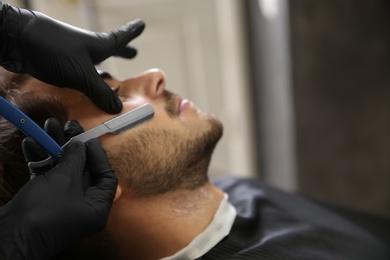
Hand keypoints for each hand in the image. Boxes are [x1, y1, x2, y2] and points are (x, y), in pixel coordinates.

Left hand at [0, 4, 144, 113]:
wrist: (18, 42)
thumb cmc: (54, 50)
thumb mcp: (82, 74)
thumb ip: (100, 92)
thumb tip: (117, 108)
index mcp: (97, 45)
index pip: (119, 39)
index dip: (131, 34)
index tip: (142, 24)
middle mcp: (86, 49)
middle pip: (108, 50)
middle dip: (121, 52)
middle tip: (132, 53)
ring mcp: (72, 56)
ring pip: (93, 63)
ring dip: (102, 70)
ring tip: (110, 76)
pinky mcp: (58, 64)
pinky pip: (78, 74)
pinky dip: (86, 80)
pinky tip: (84, 89)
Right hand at [0, 119, 117, 258]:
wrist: (11, 235)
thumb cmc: (45, 211)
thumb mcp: (66, 179)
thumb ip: (76, 158)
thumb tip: (80, 145)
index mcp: (97, 206)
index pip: (106, 177)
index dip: (99, 156)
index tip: (89, 139)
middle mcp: (82, 207)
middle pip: (83, 170)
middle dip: (73, 146)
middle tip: (68, 126)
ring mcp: (62, 204)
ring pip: (62, 170)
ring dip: (54, 148)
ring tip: (47, 127)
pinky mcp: (43, 202)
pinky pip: (46, 177)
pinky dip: (40, 161)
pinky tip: (31, 144)